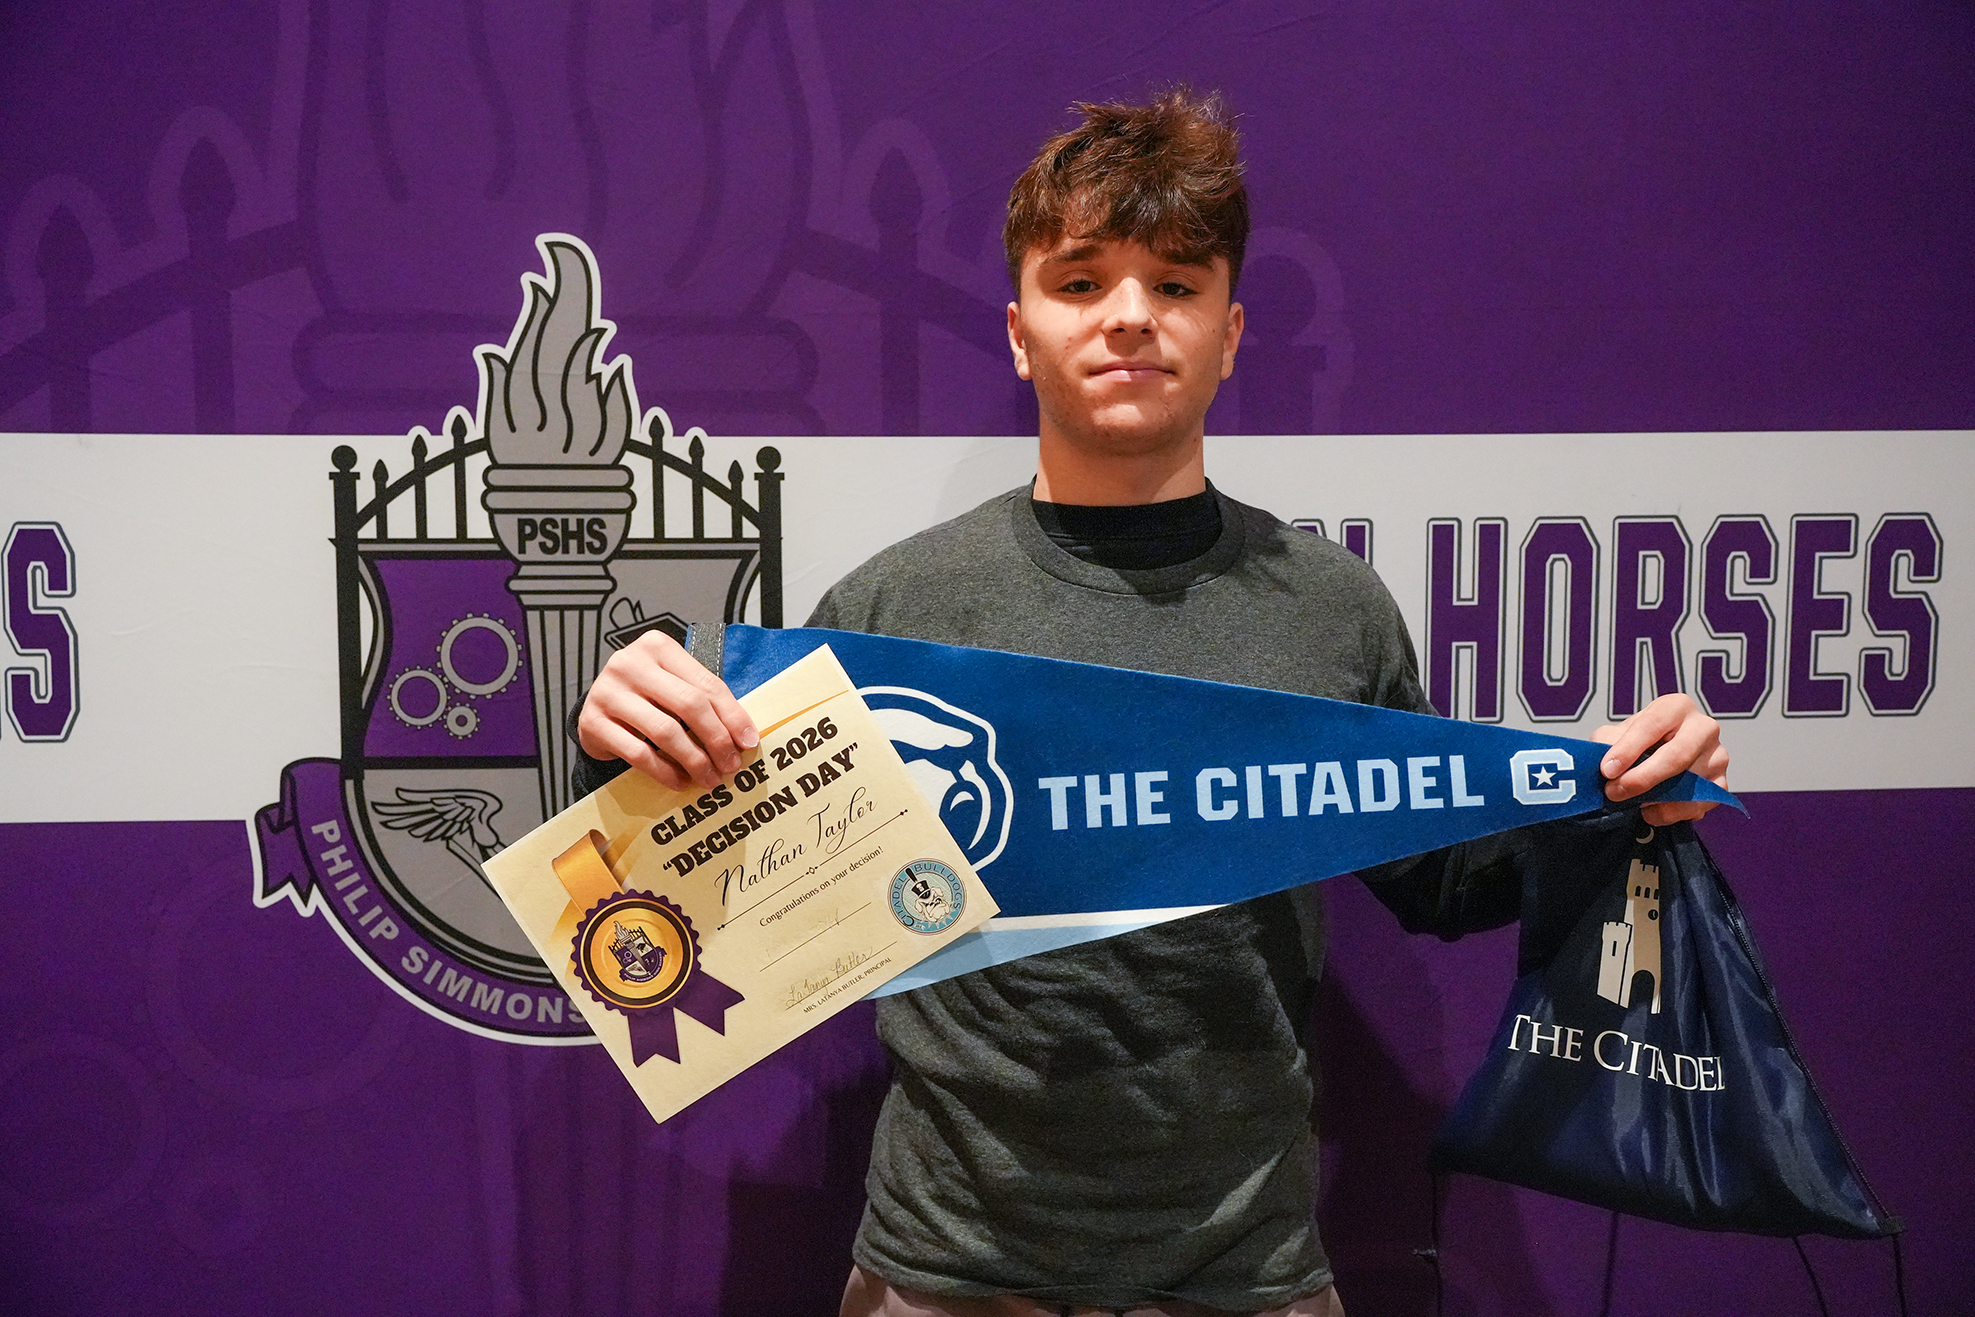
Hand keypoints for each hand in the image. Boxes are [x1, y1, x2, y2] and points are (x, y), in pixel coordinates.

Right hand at [576, 631, 758, 790]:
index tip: (748, 742)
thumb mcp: (674, 686)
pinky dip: (664, 772)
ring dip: (694, 760)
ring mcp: (607, 692)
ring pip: (665, 731)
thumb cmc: (646, 697)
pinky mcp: (592, 722)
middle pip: (688, 704)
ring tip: (708, 778)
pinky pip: (638, 753)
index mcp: (657, 646)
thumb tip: (744, 737)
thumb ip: (704, 700)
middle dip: (716, 739)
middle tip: (730, 765)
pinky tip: (679, 781)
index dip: (732, 716)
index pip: (706, 683)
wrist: (598, 709)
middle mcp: (630, 663)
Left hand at [1591, 693, 1729, 825]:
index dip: (1628, 749)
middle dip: (1642, 778)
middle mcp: (1703, 728)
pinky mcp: (1722, 783)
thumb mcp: (1614, 734)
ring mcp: (1717, 756)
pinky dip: (1672, 813)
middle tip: (1614, 792)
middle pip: (1677, 756)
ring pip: (1688, 784)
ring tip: (1632, 802)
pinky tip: (1652, 810)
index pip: (1652, 726)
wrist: (1655, 755)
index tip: (1607, 770)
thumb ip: (1608, 745)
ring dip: (1655, 799)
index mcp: (1676, 707)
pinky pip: (1699, 804)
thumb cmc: (1636, 741)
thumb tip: (1608, 767)